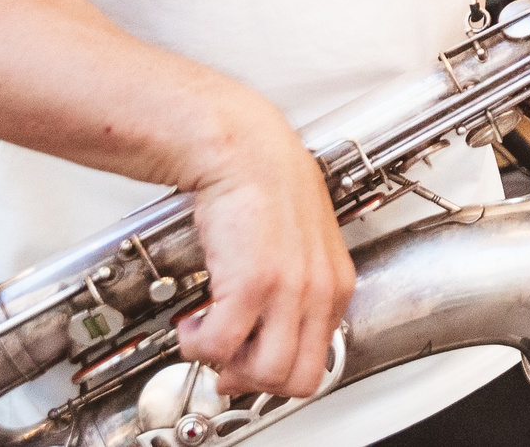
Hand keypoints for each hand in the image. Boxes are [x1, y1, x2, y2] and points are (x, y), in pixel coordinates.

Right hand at [177, 99, 354, 400]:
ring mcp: (289, 290)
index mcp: (336, 284)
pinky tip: (193, 321)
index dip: (277, 373)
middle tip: (227, 364)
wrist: (243, 149)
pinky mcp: (252, 283)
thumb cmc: (266, 185)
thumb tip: (267, 332)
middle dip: (255, 380)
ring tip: (209, 337)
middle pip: (297, 378)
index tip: (249, 366)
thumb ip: (296, 288)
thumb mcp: (302, 243)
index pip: (317, 361)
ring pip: (264, 374)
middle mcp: (319, 291)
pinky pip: (220, 346)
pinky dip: (198, 344)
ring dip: (227, 366)